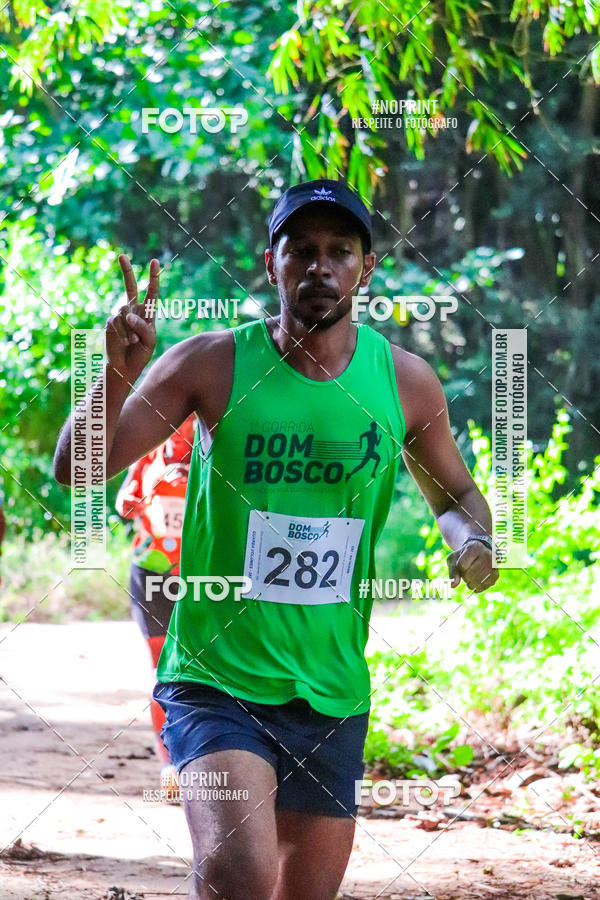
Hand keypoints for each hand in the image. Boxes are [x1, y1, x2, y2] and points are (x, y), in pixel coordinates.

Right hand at [105, 255, 158, 382]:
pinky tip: (125, 342)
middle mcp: (133, 311)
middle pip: (130, 287)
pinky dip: (124, 333)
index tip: (155, 261)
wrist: (125, 367)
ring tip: (133, 342)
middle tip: (122, 255)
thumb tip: (128, 315)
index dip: (153, 277)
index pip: (151, 292)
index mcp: (146, 313)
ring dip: (131, 329)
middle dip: (126, 270)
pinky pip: (118, 322)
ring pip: (125, 312)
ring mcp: (120, 315)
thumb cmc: (140, 354)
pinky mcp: (110, 322)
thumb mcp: (150, 341)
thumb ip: (143, 326)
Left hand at [447, 540, 498, 592]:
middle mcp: (487, 554)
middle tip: (466, 571)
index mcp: (474, 547)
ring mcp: (493, 564)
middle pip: (470, 574)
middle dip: (464, 576)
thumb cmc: (464, 556)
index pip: (462, 565)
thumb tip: (453, 585)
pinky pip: (485, 585)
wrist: (480, 552)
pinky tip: (476, 584)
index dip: (459, 568)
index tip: (462, 564)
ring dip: (470, 583)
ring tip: (470, 577)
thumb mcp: (455, 559)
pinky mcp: (496, 573)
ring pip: (478, 581)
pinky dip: (478, 587)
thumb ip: (452, 572)